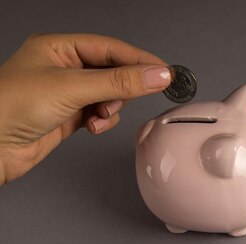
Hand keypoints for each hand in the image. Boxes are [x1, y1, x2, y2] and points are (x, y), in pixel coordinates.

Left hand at [0, 33, 171, 183]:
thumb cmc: (11, 107)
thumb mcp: (73, 88)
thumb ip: (119, 82)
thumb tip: (156, 75)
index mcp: (58, 48)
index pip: (110, 48)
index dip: (138, 59)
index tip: (164, 72)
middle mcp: (62, 68)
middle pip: (112, 72)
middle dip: (122, 89)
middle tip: (131, 97)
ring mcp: (65, 93)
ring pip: (108, 96)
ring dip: (111, 108)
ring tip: (98, 115)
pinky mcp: (68, 116)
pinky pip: (99, 114)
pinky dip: (102, 121)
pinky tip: (91, 127)